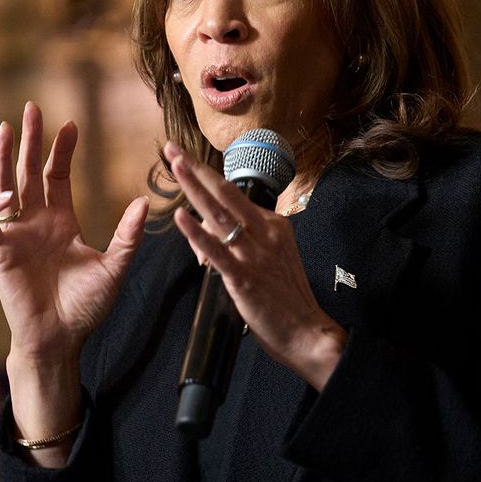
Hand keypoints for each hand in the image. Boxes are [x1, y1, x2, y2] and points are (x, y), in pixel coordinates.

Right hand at [0, 102, 147, 458]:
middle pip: (29, 172)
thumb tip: (143, 202)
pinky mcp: (1, 254)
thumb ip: (127, 236)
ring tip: (7, 129)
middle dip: (31, 141)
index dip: (61, 151)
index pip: (56, 177)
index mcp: (61, 223)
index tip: (70, 124)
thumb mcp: (114, 268)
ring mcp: (17, 237)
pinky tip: (7, 194)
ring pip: (4, 187)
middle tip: (31, 107)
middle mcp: (36, 224)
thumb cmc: (85, 308)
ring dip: (4, 159)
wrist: (62, 340)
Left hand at [164, 141, 345, 390]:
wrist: (307, 332)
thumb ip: (242, 241)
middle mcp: (265, 233)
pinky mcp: (244, 277)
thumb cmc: (288, 298)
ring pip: (219, 214)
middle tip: (173, 149)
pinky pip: (217, 251)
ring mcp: (255, 254)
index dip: (207, 176)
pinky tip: (182, 217)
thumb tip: (206, 231)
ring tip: (175, 165)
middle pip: (225, 194)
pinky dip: (197, 233)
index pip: (234, 197)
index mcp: (273, 225)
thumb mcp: (272, 258)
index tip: (187, 159)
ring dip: (194, 187)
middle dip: (196, 170)